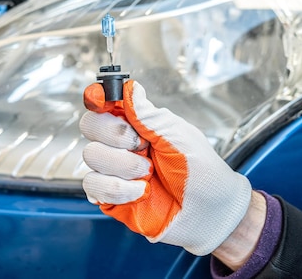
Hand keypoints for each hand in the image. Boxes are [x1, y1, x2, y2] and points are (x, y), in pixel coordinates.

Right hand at [80, 80, 251, 255]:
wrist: (211, 213)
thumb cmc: (203, 173)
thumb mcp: (180, 137)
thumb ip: (149, 116)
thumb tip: (130, 88)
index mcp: (139, 124)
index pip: (106, 104)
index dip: (98, 98)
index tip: (101, 100)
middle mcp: (122, 145)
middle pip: (90, 125)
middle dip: (114, 134)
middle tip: (141, 145)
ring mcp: (114, 171)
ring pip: (91, 156)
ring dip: (122, 165)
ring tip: (148, 174)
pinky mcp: (110, 197)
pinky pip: (93, 186)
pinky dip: (118, 189)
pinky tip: (140, 192)